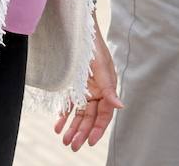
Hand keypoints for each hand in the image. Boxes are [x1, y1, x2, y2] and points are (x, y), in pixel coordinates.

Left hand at [55, 22, 123, 150]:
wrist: (79, 32)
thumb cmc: (93, 48)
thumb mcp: (102, 68)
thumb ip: (110, 89)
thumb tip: (120, 106)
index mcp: (108, 88)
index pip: (105, 114)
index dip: (98, 129)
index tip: (90, 142)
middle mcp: (98, 92)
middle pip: (91, 117)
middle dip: (82, 132)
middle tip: (73, 146)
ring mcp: (85, 90)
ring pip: (80, 114)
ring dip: (73, 127)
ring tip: (65, 140)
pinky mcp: (74, 88)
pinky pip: (69, 106)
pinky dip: (64, 117)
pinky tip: (58, 126)